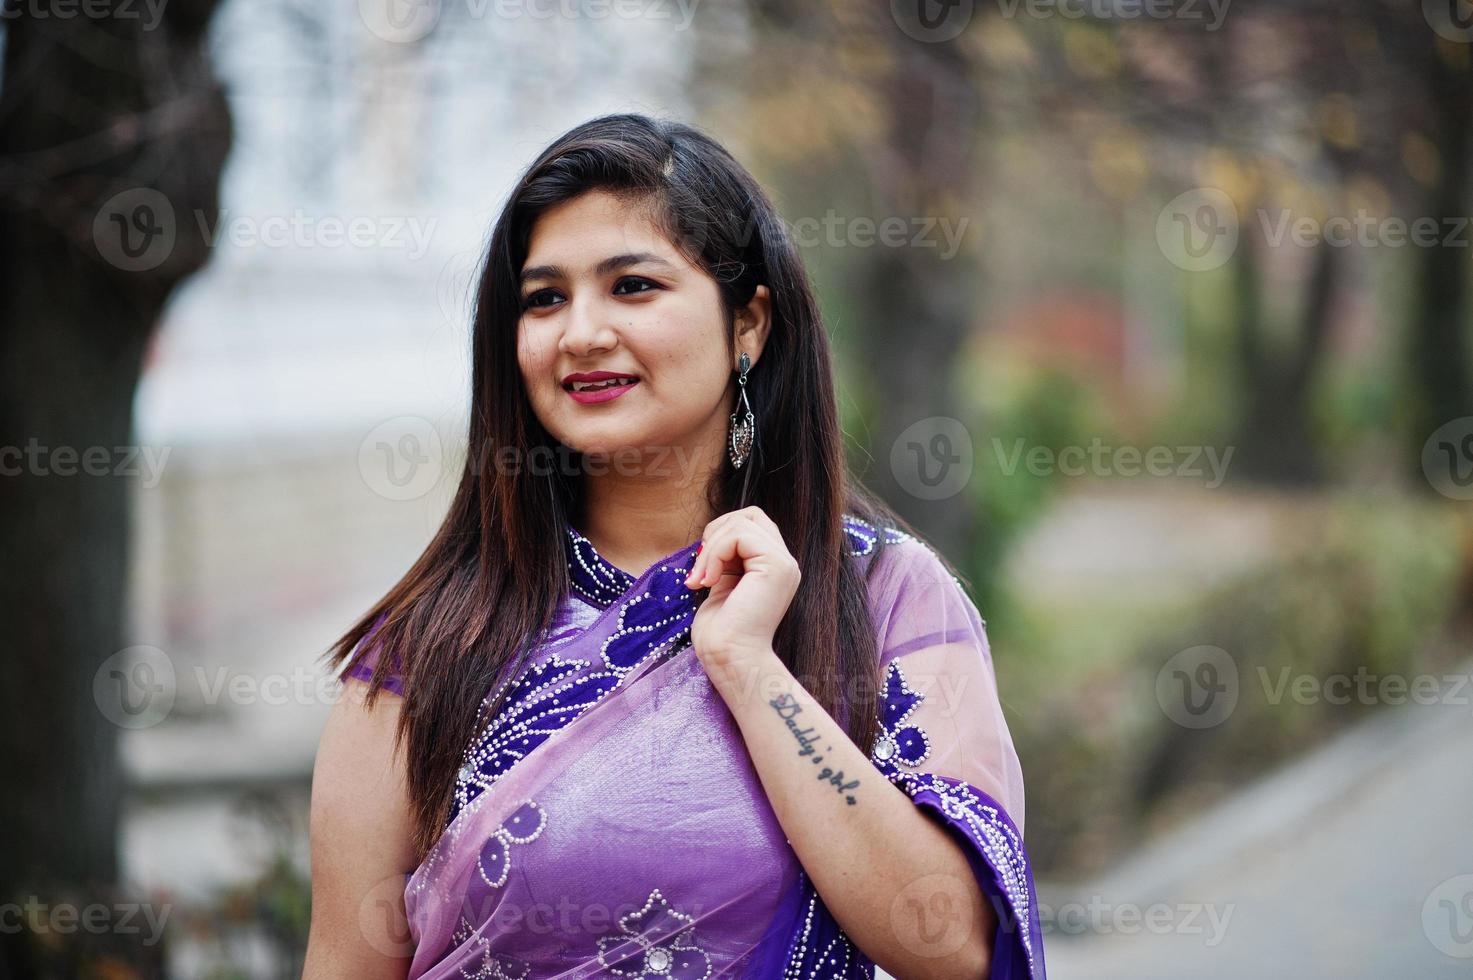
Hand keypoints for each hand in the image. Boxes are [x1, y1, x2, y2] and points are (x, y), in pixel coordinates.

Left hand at [684, 506, 800, 672]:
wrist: (730, 660)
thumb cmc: (720, 634)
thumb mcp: (722, 585)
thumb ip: (725, 560)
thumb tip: (712, 537)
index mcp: (773, 568)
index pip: (750, 525)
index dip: (721, 536)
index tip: (703, 570)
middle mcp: (784, 563)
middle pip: (750, 515)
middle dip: (717, 532)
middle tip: (701, 567)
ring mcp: (784, 563)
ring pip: (741, 522)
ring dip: (711, 547)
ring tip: (702, 578)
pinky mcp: (776, 566)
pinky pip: (738, 535)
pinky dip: (715, 552)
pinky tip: (709, 580)